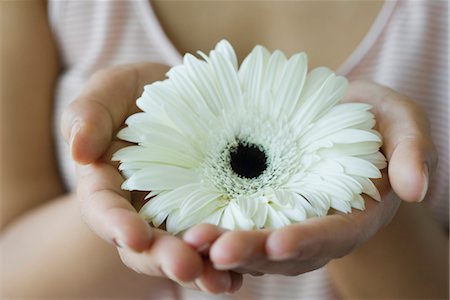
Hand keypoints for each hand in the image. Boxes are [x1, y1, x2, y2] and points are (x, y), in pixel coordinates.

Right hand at [61, 63, 242, 293]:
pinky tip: (241, 275)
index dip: (116, 224)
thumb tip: (78, 150)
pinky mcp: (210, 213)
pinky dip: (226, 261)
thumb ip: (89, 113)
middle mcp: (140, 207)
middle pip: (145, 243)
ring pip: (181, 250)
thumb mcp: (114, 89)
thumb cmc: (144, 90)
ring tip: (222, 281)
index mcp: (109, 182)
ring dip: (199, 270)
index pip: (104, 209)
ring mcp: (176, 214)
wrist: (191, 92)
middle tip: (187, 267)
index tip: (133, 237)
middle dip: (163, 258)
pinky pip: (214, 242)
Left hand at [182, 80, 436, 275]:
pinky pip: (238, 224)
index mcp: (353, 215)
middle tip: (216, 250)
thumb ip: (412, 149)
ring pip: (256, 247)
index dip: (309, 241)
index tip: (280, 242)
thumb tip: (414, 188)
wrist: (337, 118)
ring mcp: (286, 222)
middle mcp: (316, 228)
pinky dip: (214, 229)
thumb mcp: (400, 122)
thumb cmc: (372, 120)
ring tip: (191, 241)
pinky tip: (184, 225)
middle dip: (253, 253)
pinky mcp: (261, 209)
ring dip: (224, 249)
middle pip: (286, 251)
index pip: (333, 235)